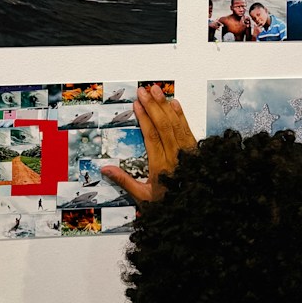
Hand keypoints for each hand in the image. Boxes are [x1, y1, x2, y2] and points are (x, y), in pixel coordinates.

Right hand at [102, 85, 196, 202]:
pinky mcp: (195, 151)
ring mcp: (187, 153)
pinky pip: (188, 129)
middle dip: (153, 106)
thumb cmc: (168, 204)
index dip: (145, 119)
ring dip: (166, 106)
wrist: (195, 212)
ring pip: (176, 125)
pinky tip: (175, 103)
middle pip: (164, 126)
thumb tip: (106, 169)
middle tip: (144, 91)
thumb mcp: (143, 197)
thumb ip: (125, 181)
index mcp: (161, 167)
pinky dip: (181, 115)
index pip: (152, 137)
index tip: (137, 105)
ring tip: (157, 90)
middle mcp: (175, 157)